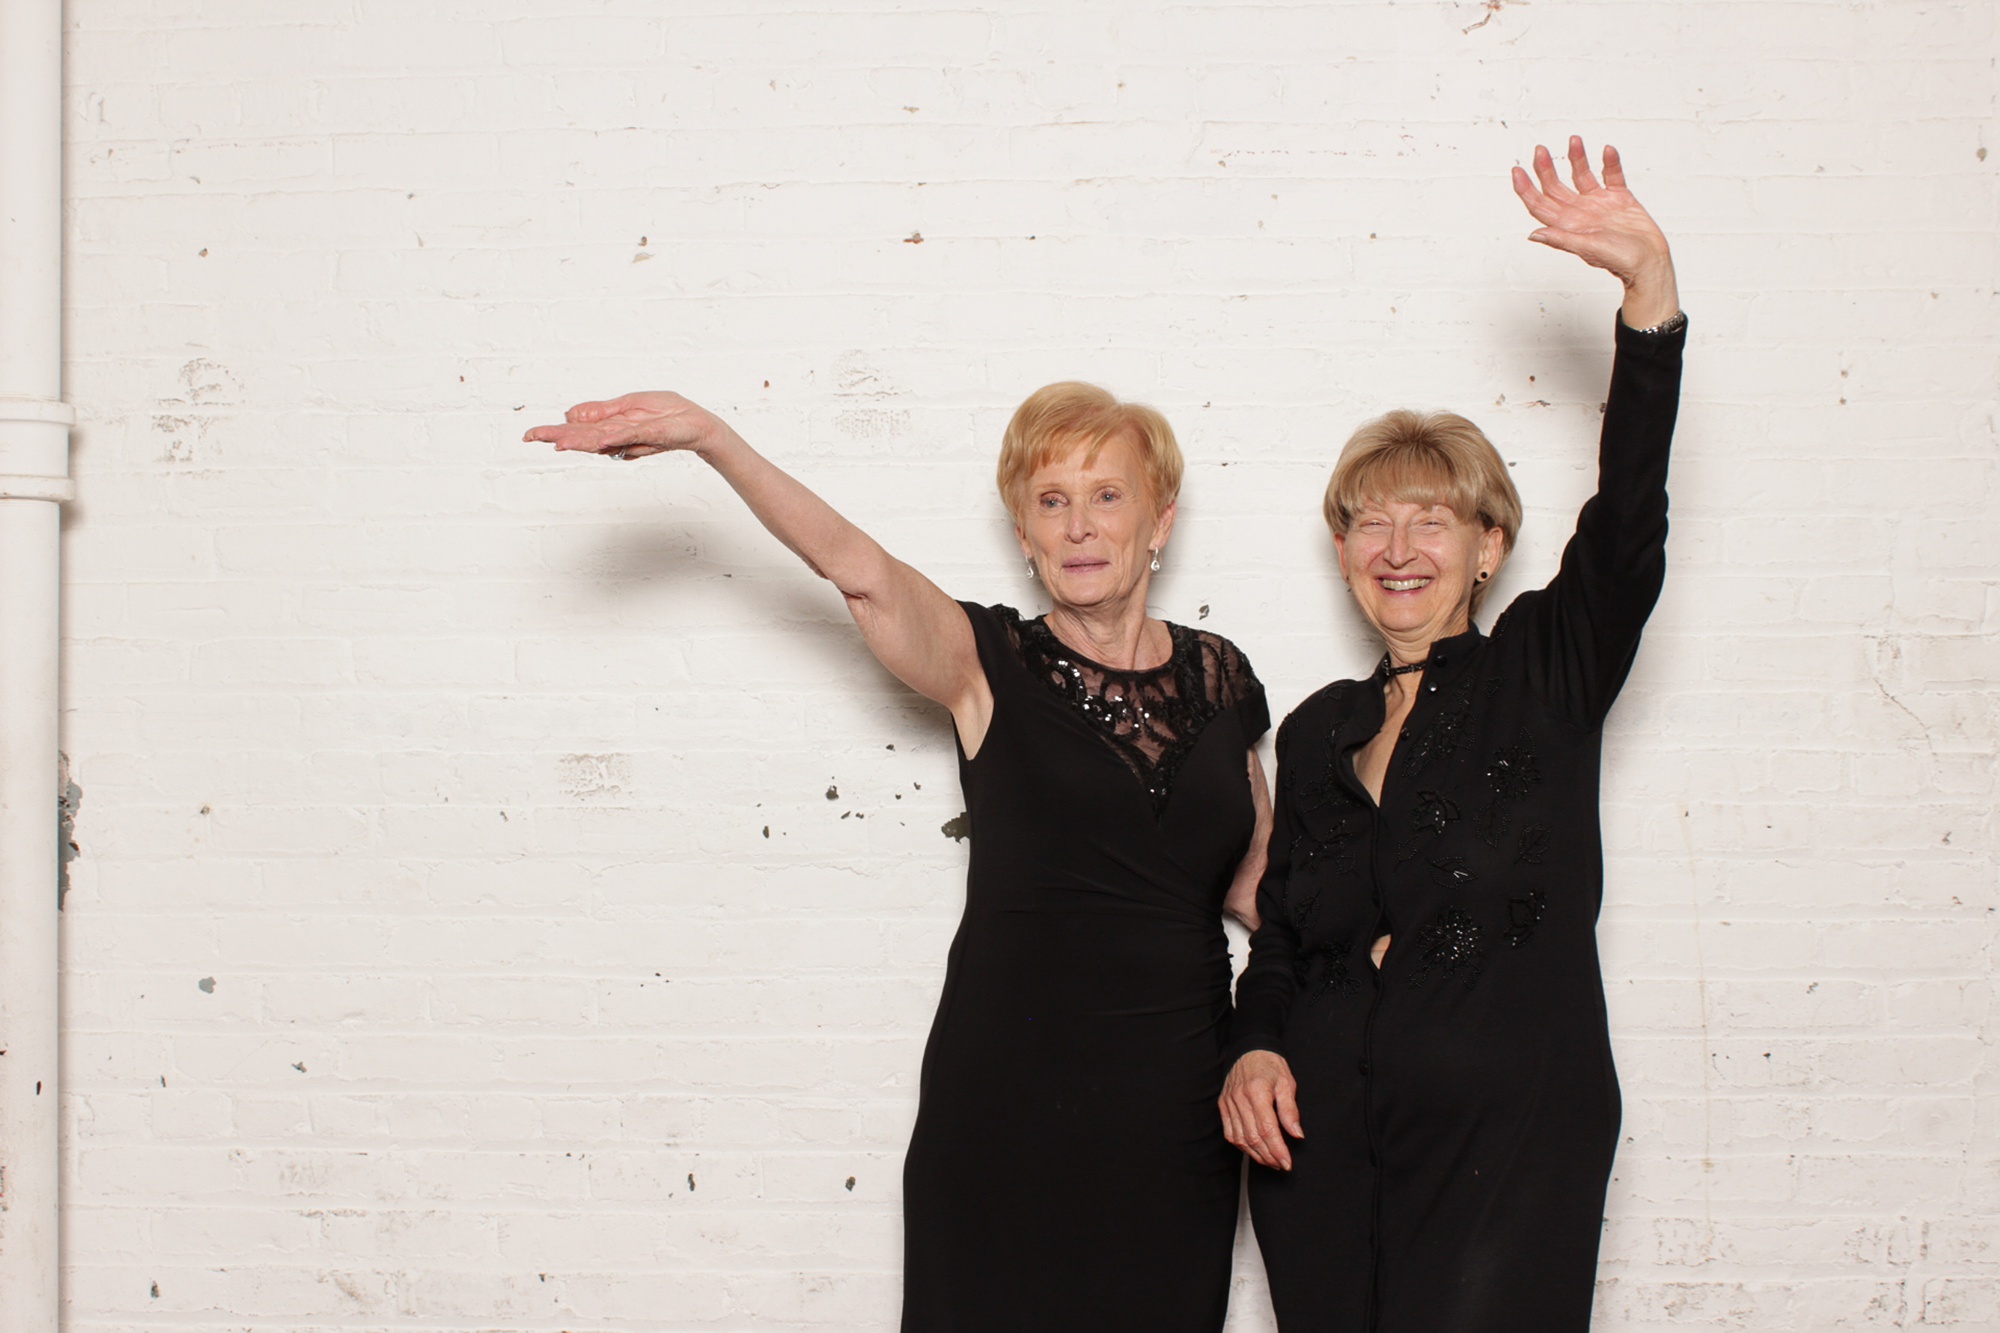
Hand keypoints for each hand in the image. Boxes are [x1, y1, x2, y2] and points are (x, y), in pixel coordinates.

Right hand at [523, 391, 729, 460]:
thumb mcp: (629, 404)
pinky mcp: (649, 436)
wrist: (697, 425)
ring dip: (578, 440)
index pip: (578, 431)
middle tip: (532, 438)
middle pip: (583, 438)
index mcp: (611, 426)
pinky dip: (613, 437)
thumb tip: (570, 415)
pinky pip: (628, 436)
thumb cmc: (668, 414)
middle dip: (558, 437)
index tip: (531, 435)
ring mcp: (632, 438)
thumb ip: (601, 412)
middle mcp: (618, 436)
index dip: (555, 432)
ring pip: (600, 440)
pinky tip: (596, 439)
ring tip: (555, 441)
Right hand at [1220, 1049, 1303, 1170]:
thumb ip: (1290, 1110)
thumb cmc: (1270, 1065)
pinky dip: (1242, 1145)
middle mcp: (1240, 1099)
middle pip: (1253, 1137)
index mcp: (1257, 1092)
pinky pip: (1230, 1132)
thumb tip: (1297, 1134)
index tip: (1287, 1163)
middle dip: (1269, 1156)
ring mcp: (1229, 1103)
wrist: (1249, 1049)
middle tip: (1281, 1165)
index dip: (1278, 1150)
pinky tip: (1253, 1150)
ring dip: (1256, 1154)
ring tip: (1270, 1161)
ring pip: (1240, 1138)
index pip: (1268, 1129)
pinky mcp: (1223, 1105)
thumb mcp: (1287, 1083)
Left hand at [1512, 137, 1679, 328]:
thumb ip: (1561, 239)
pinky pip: (1611, 175)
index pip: (1540, 204)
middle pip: (1555, 187)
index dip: (1526, 189)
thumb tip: (1534, 235)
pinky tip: (1607, 151)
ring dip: (1577, 158)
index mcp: (1568, 225)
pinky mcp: (1619, 198)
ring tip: (1574, 140)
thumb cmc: (1619, 260)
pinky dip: (1609, 162)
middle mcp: (1580, 212)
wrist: (1649, 260)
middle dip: (1546, 168)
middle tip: (1540, 150)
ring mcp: (1599, 203)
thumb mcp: (1587, 248)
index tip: (1517, 171)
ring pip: (1582, 175)